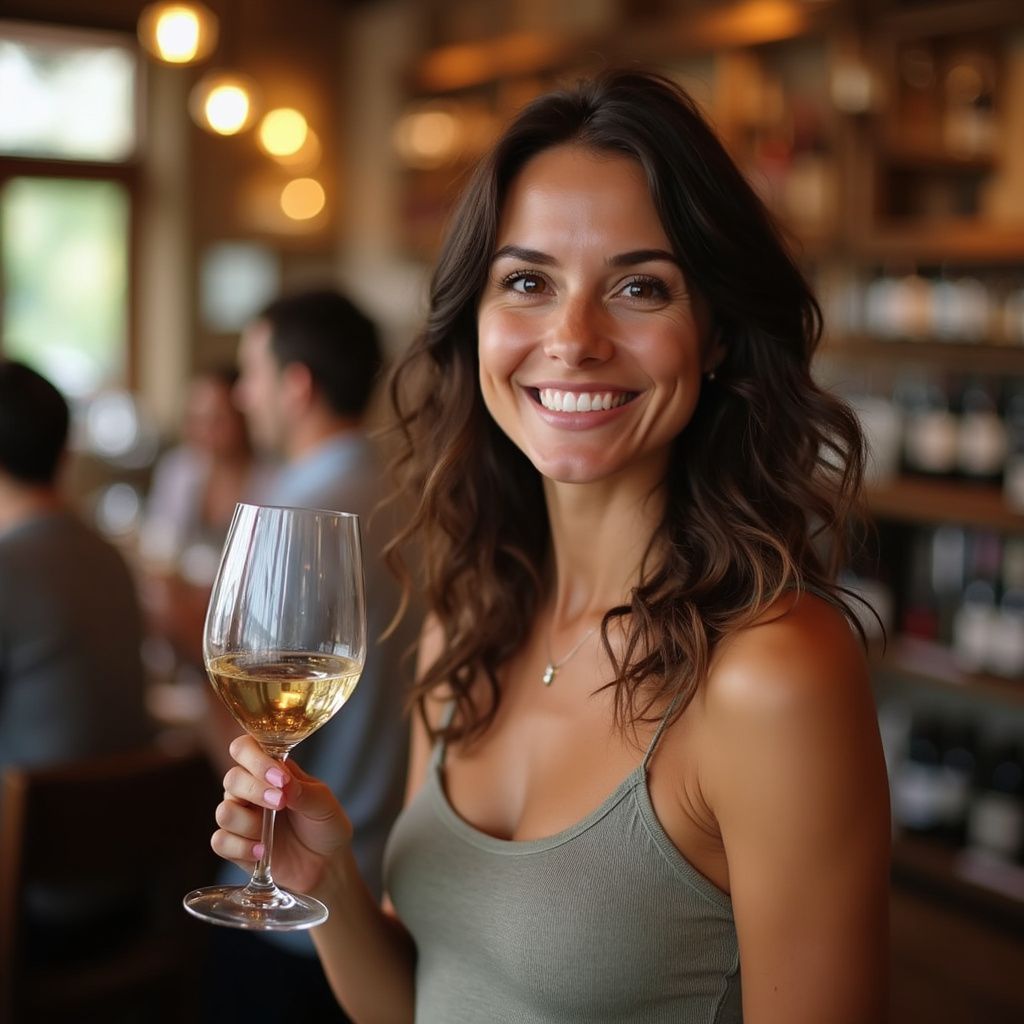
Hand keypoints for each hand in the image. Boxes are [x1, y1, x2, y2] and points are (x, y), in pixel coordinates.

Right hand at [212, 735, 352, 895]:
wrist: (327, 864)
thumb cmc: (326, 826)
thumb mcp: (324, 805)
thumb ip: (304, 791)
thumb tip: (283, 781)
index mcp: (271, 770)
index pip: (245, 748)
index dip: (255, 759)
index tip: (279, 778)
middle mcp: (250, 790)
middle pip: (232, 779)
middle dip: (255, 791)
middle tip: (281, 803)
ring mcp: (241, 818)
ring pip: (224, 811)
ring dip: (248, 822)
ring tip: (271, 834)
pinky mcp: (235, 846)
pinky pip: (219, 841)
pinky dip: (240, 847)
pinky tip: (262, 851)